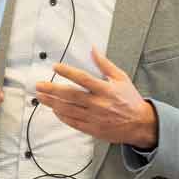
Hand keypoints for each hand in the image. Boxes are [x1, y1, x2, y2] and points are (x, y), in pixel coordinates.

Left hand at [34, 47, 157, 148]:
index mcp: (105, 89)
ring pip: (68, 109)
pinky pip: (73, 122)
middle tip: (39, 85)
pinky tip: (54, 109)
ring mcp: (94, 117)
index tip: (55, 67)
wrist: (140, 124)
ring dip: (52, 103)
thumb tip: (93, 49)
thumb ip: (104, 64)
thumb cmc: (130, 99)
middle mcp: (98, 103)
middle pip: (70, 95)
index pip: (83, 78)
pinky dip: (62, 116)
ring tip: (40, 97)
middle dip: (52, 90)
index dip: (68, 72)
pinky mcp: (92, 129)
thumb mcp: (121, 78)